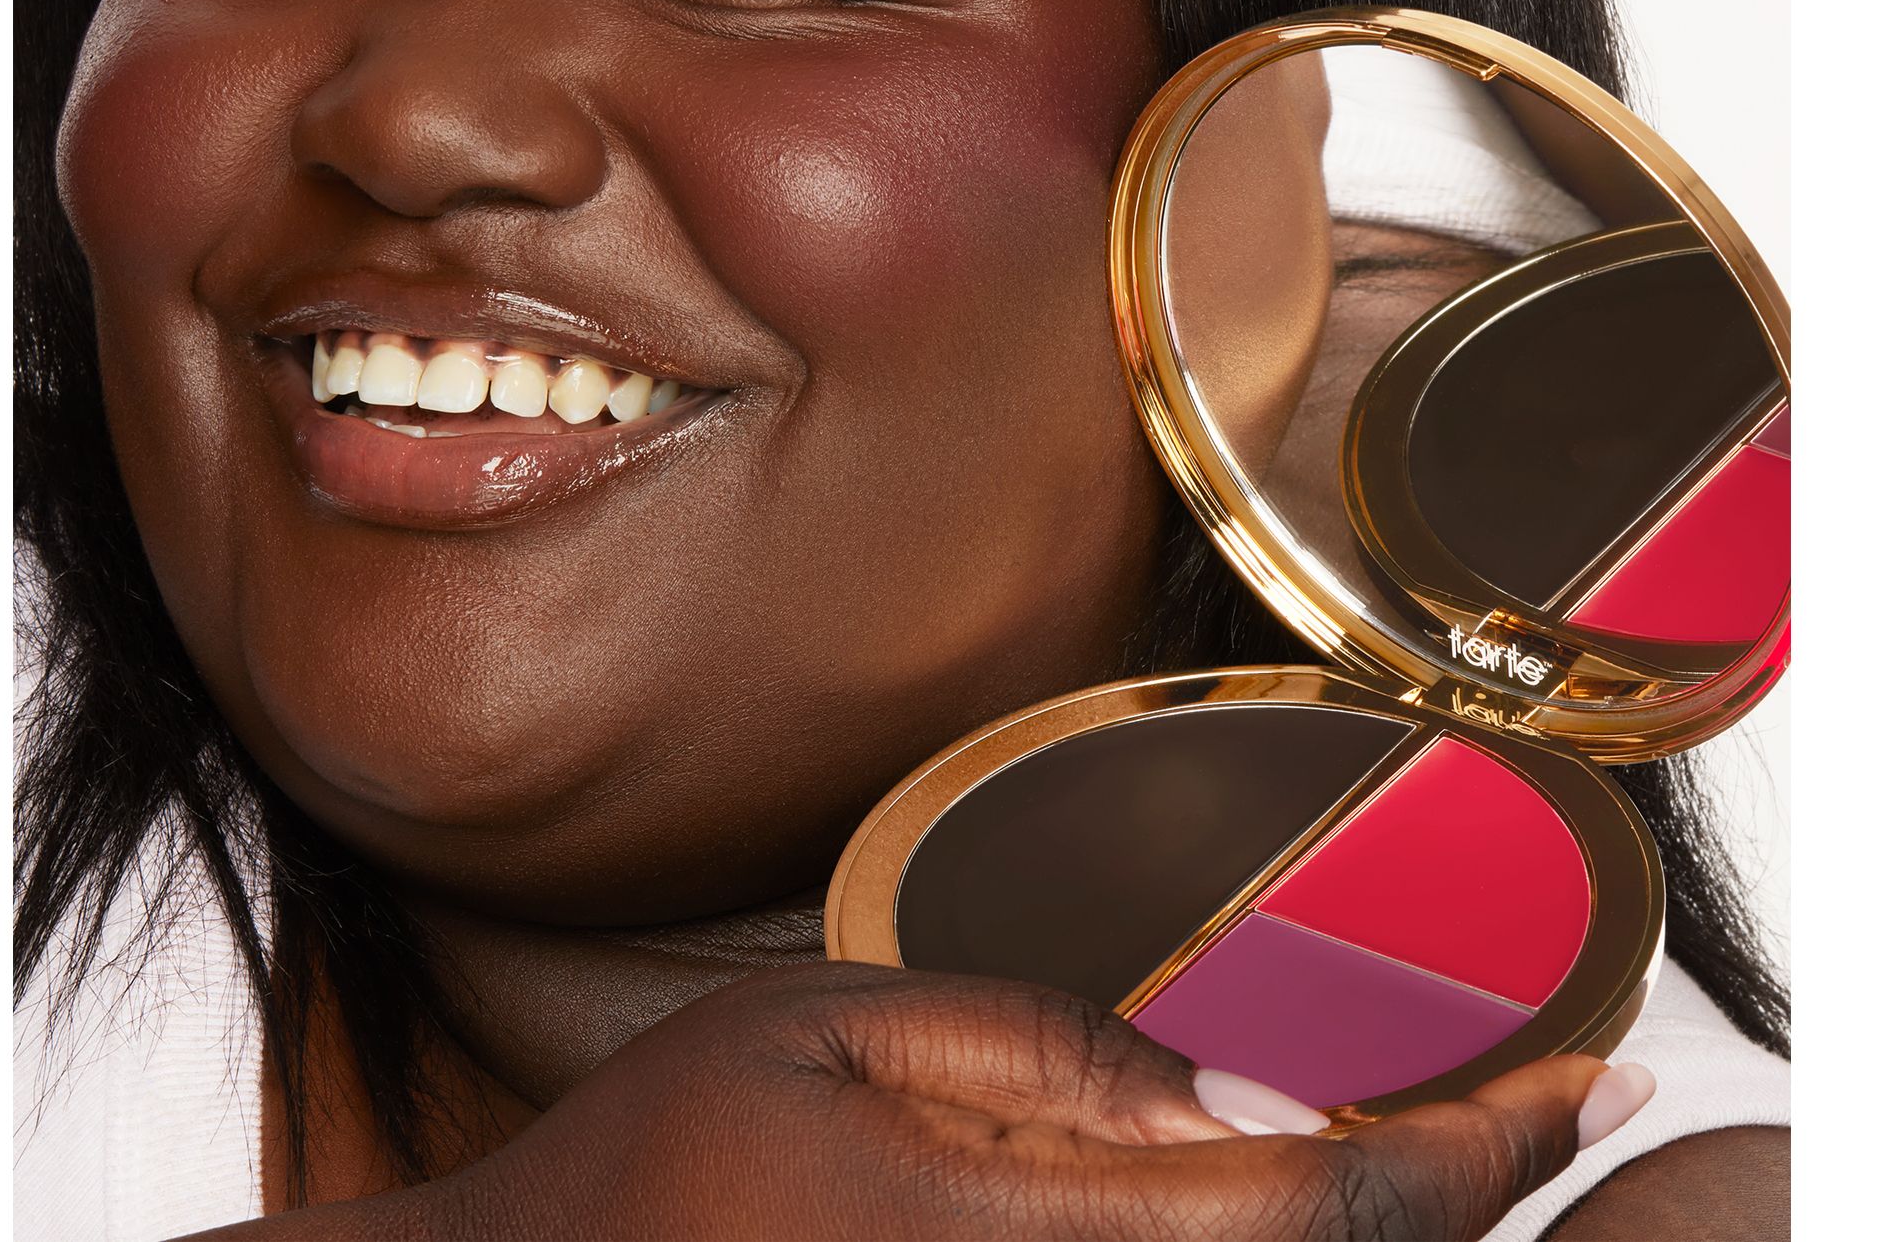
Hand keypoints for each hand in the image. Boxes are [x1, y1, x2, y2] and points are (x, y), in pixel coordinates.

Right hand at [416, 963, 1651, 1241]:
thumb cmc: (663, 1161)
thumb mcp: (827, 1024)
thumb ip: (1041, 1053)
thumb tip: (1245, 1091)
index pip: (1302, 1206)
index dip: (1466, 1145)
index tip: (1581, 1078)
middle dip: (1460, 1199)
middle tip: (1559, 1098)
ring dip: (1379, 1236)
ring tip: (1462, 1144)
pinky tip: (1292, 1200)